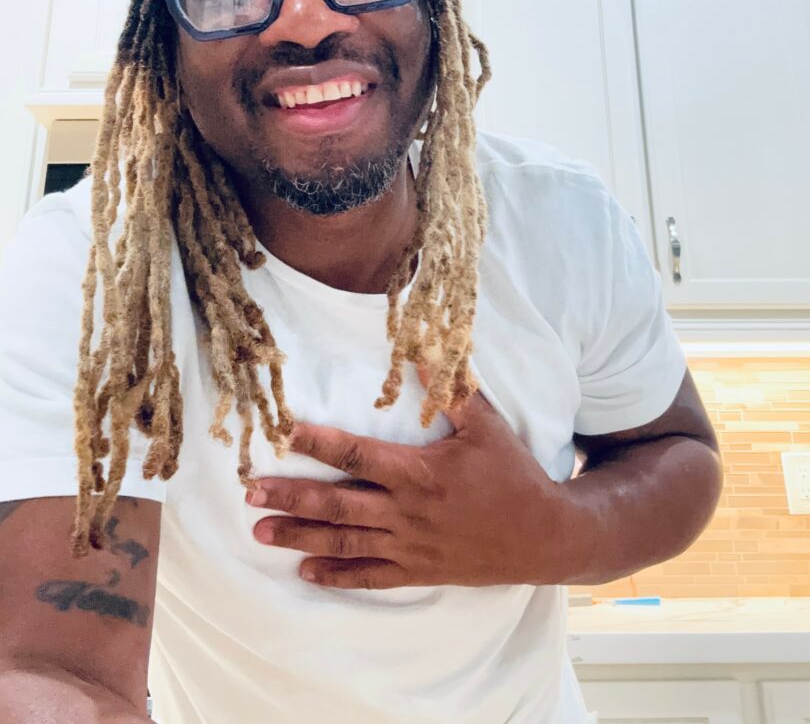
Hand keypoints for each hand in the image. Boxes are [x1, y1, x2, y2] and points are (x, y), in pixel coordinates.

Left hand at [245, 386, 563, 589]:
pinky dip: (337, 576)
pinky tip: (306, 573)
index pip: (357, 454)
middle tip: (250, 493)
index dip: (318, 443)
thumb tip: (419, 350)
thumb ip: (451, 390)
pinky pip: (370, 577)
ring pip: (345, 542)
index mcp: (418, 473)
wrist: (546, 537)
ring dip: (300, 537)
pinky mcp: (419, 571)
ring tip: (260, 533)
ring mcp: (410, 546)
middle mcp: (406, 512)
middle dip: (291, 497)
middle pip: (337, 504)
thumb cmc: (514, 476)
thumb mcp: (487, 426)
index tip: (284, 433)